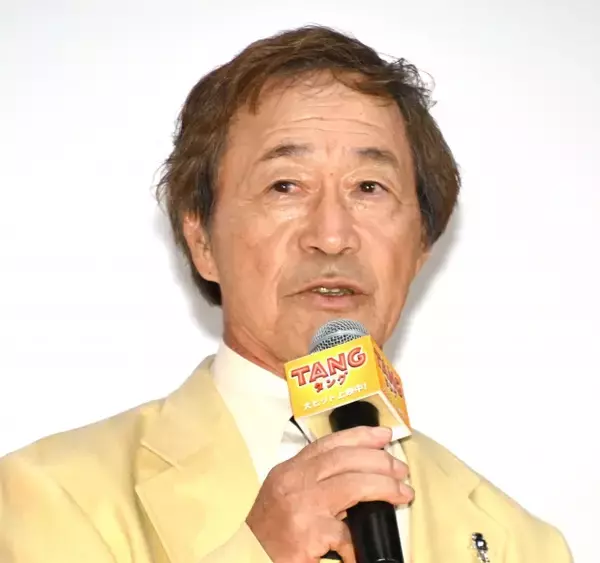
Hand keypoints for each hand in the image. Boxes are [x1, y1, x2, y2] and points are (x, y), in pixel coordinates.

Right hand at [246, 426, 412, 562]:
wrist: (246, 557)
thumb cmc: (268, 532)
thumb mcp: (285, 495)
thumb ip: (312, 482)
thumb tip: (354, 476)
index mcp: (289, 471)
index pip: (328, 444)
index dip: (359, 436)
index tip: (383, 435)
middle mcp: (294, 482)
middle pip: (344, 459)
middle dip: (379, 460)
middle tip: (400, 469)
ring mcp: (301, 506)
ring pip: (352, 485)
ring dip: (383, 486)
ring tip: (402, 493)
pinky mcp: (308, 534)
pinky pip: (345, 534)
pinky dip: (358, 542)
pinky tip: (362, 549)